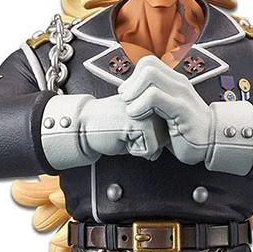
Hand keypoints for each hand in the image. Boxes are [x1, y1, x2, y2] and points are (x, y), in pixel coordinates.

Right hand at [41, 93, 168, 168]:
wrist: (85, 123)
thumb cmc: (107, 126)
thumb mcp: (134, 132)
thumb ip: (152, 137)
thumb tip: (160, 150)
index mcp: (153, 101)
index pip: (167, 132)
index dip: (148, 140)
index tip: (129, 129)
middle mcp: (153, 103)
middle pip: (165, 139)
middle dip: (146, 144)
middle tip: (125, 132)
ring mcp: (149, 110)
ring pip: (159, 145)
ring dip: (140, 147)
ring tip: (124, 133)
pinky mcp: (143, 122)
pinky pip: (150, 150)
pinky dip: (135, 150)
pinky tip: (122, 135)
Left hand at [118, 56, 212, 164]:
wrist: (213, 145)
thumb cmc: (187, 133)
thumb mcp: (168, 113)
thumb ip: (155, 102)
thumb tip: (132, 97)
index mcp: (175, 82)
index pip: (148, 63)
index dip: (133, 77)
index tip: (128, 96)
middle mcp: (179, 83)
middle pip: (147, 64)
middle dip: (130, 83)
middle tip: (127, 101)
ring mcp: (181, 94)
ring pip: (149, 74)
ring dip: (133, 92)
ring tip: (131, 110)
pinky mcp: (181, 108)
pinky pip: (154, 96)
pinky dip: (139, 105)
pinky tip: (137, 116)